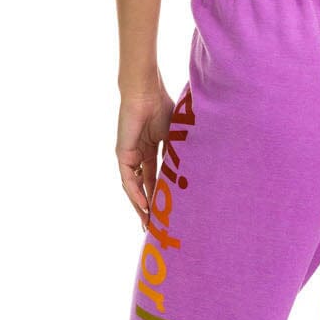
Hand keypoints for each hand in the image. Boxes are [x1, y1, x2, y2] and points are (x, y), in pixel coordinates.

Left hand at [115, 85, 175, 229]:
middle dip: (150, 208)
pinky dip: (136, 194)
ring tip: (150, 224)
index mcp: (151, 152)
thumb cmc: (163, 107)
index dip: (162, 196)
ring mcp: (129, 157)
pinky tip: (145, 207)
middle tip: (158, 227)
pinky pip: (129, 180)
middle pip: (144, 188)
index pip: (155, 180)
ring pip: (135, 188)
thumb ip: (180, 155)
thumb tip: (197, 172)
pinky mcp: (123, 154)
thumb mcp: (176, 138)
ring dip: (142, 206)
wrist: (147, 92)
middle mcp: (138, 157)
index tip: (169, 213)